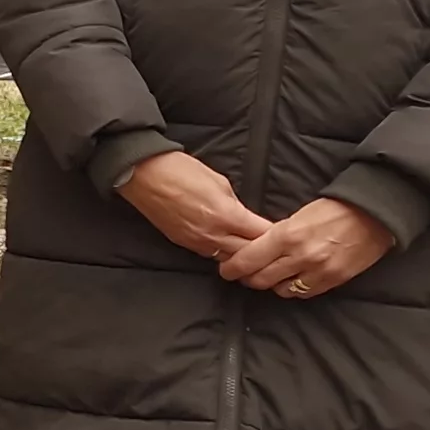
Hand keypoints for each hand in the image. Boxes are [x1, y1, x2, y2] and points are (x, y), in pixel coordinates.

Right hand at [117, 151, 269, 261]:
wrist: (143, 174)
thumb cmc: (181, 170)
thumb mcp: (219, 181)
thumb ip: (235, 203)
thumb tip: (243, 216)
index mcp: (227, 215)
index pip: (262, 236)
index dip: (275, 237)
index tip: (285, 236)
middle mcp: (213, 234)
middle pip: (248, 255)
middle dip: (263, 254)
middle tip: (274, 252)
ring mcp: (196, 242)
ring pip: (228, 260)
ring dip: (242, 257)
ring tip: (254, 256)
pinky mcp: (183, 243)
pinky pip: (210, 254)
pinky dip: (222, 253)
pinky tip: (228, 249)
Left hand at [216, 198, 394, 299]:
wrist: (373, 214)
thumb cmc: (335, 209)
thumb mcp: (298, 216)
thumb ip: (277, 235)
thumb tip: (257, 249)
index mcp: (287, 235)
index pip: (248, 259)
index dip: (232, 268)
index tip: (226, 269)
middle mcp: (300, 256)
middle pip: (260, 279)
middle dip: (248, 278)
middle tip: (244, 274)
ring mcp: (318, 271)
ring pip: (280, 290)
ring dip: (271, 284)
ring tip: (270, 275)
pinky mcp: (333, 280)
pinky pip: (303, 293)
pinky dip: (293, 288)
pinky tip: (292, 279)